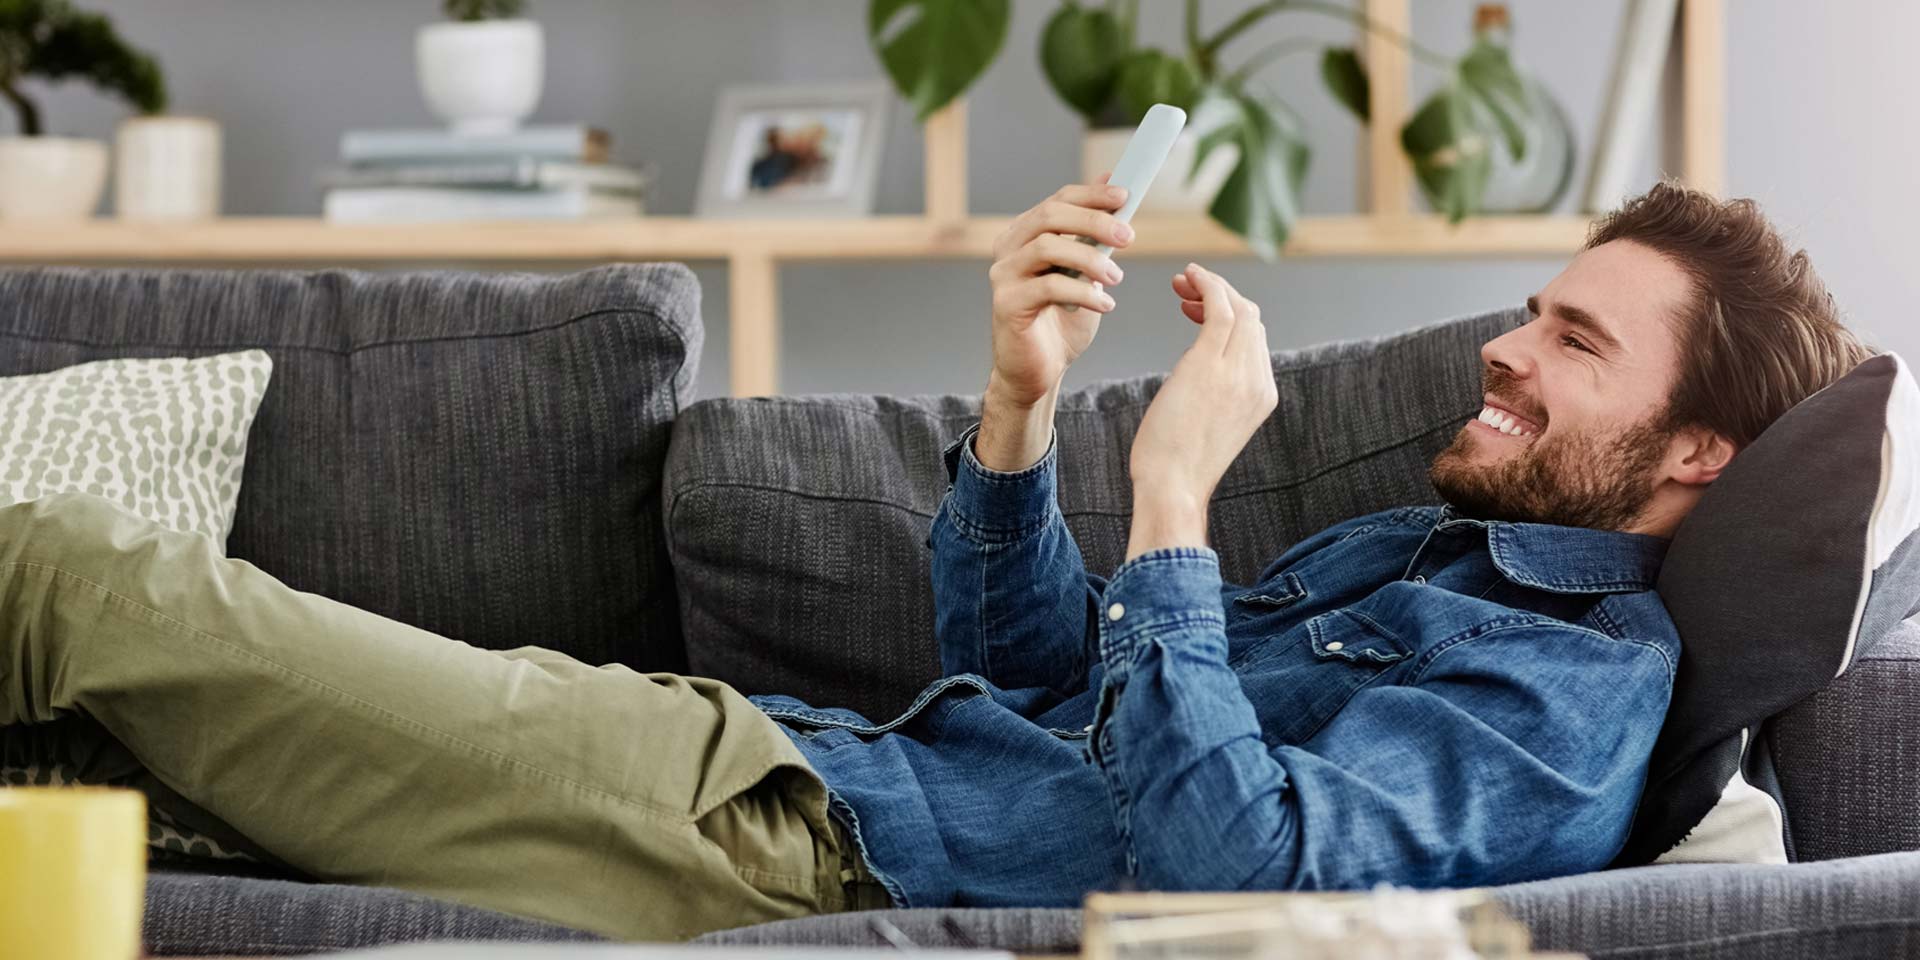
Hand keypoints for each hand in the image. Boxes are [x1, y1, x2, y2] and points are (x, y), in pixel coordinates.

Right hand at [985, 181, 1134, 407]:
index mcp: (1025, 235)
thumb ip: (1093, 233)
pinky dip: (1083, 292)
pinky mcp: (1006, 304)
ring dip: (1090, 259)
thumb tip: (1113, 183)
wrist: (1040, 370)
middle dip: (1094, 222)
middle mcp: (1008, 249)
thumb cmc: (1062, 321)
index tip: (1125, 197)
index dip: (1091, 195)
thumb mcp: (1085, 271)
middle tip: (1128, 237)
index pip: (1057, 201)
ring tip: (1117, 278)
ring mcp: (1004, 276)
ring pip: (1047, 247)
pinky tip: (1105, 305)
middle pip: (1049, 217)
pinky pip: (1048, 287)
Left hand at [1125, 264, 1277, 559]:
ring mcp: (1239, 372)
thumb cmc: (1177, 464)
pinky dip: (1207, 284)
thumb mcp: (1210, 425)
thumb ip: (1217, 394)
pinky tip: (1188, 276)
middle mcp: (1258, 380)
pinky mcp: (1211, 365)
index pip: (1255, 338)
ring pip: (1239, 308)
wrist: (1172, 487)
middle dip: (1221, 294)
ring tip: (1181, 282)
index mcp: (1262, 395)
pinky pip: (1220, 308)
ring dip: (1211, 286)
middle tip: (1185, 288)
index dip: (1230, 314)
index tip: (1196, 309)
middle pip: (1252, 317)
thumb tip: (1200, 376)